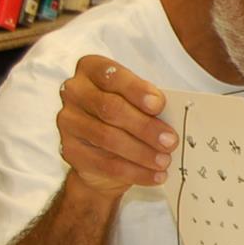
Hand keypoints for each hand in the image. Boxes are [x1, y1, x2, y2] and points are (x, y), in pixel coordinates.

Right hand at [56, 54, 176, 196]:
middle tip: (170, 141)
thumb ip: (150, 103)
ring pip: (107, 137)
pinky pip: (105, 164)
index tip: (159, 105)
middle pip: (111, 108)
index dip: (136, 90)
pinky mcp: (69, 150)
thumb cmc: (127, 116)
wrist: (101, 151)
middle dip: (145, 127)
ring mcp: (68, 121)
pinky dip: (135, 172)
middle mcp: (74, 92)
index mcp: (92, 69)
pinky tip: (154, 175)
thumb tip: (174, 115)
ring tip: (164, 161)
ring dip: (141, 152)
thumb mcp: (139, 102)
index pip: (112, 76)